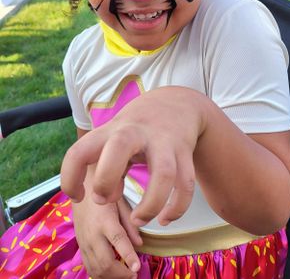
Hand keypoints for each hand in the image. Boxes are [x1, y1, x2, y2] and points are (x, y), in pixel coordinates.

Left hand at [62, 87, 207, 226]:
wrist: (178, 102)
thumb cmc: (138, 127)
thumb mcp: (115, 135)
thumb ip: (104, 164)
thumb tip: (104, 199)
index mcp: (113, 130)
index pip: (80, 150)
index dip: (70, 178)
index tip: (79, 195)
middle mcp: (138, 132)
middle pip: (119, 149)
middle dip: (106, 180)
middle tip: (105, 199)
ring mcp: (164, 141)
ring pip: (164, 174)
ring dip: (150, 205)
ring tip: (138, 220)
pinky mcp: (185, 152)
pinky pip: (185, 184)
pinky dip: (177, 208)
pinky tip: (166, 218)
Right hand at [73, 194, 141, 278]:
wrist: (80, 190)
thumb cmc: (104, 195)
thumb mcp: (121, 203)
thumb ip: (130, 224)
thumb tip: (140, 244)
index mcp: (106, 220)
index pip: (118, 240)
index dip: (128, 256)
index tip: (137, 268)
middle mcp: (93, 234)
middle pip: (105, 262)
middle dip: (121, 274)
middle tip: (135, 274)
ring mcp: (84, 243)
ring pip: (96, 269)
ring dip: (112, 278)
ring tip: (126, 275)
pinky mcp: (80, 247)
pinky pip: (89, 267)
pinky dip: (100, 275)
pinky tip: (112, 274)